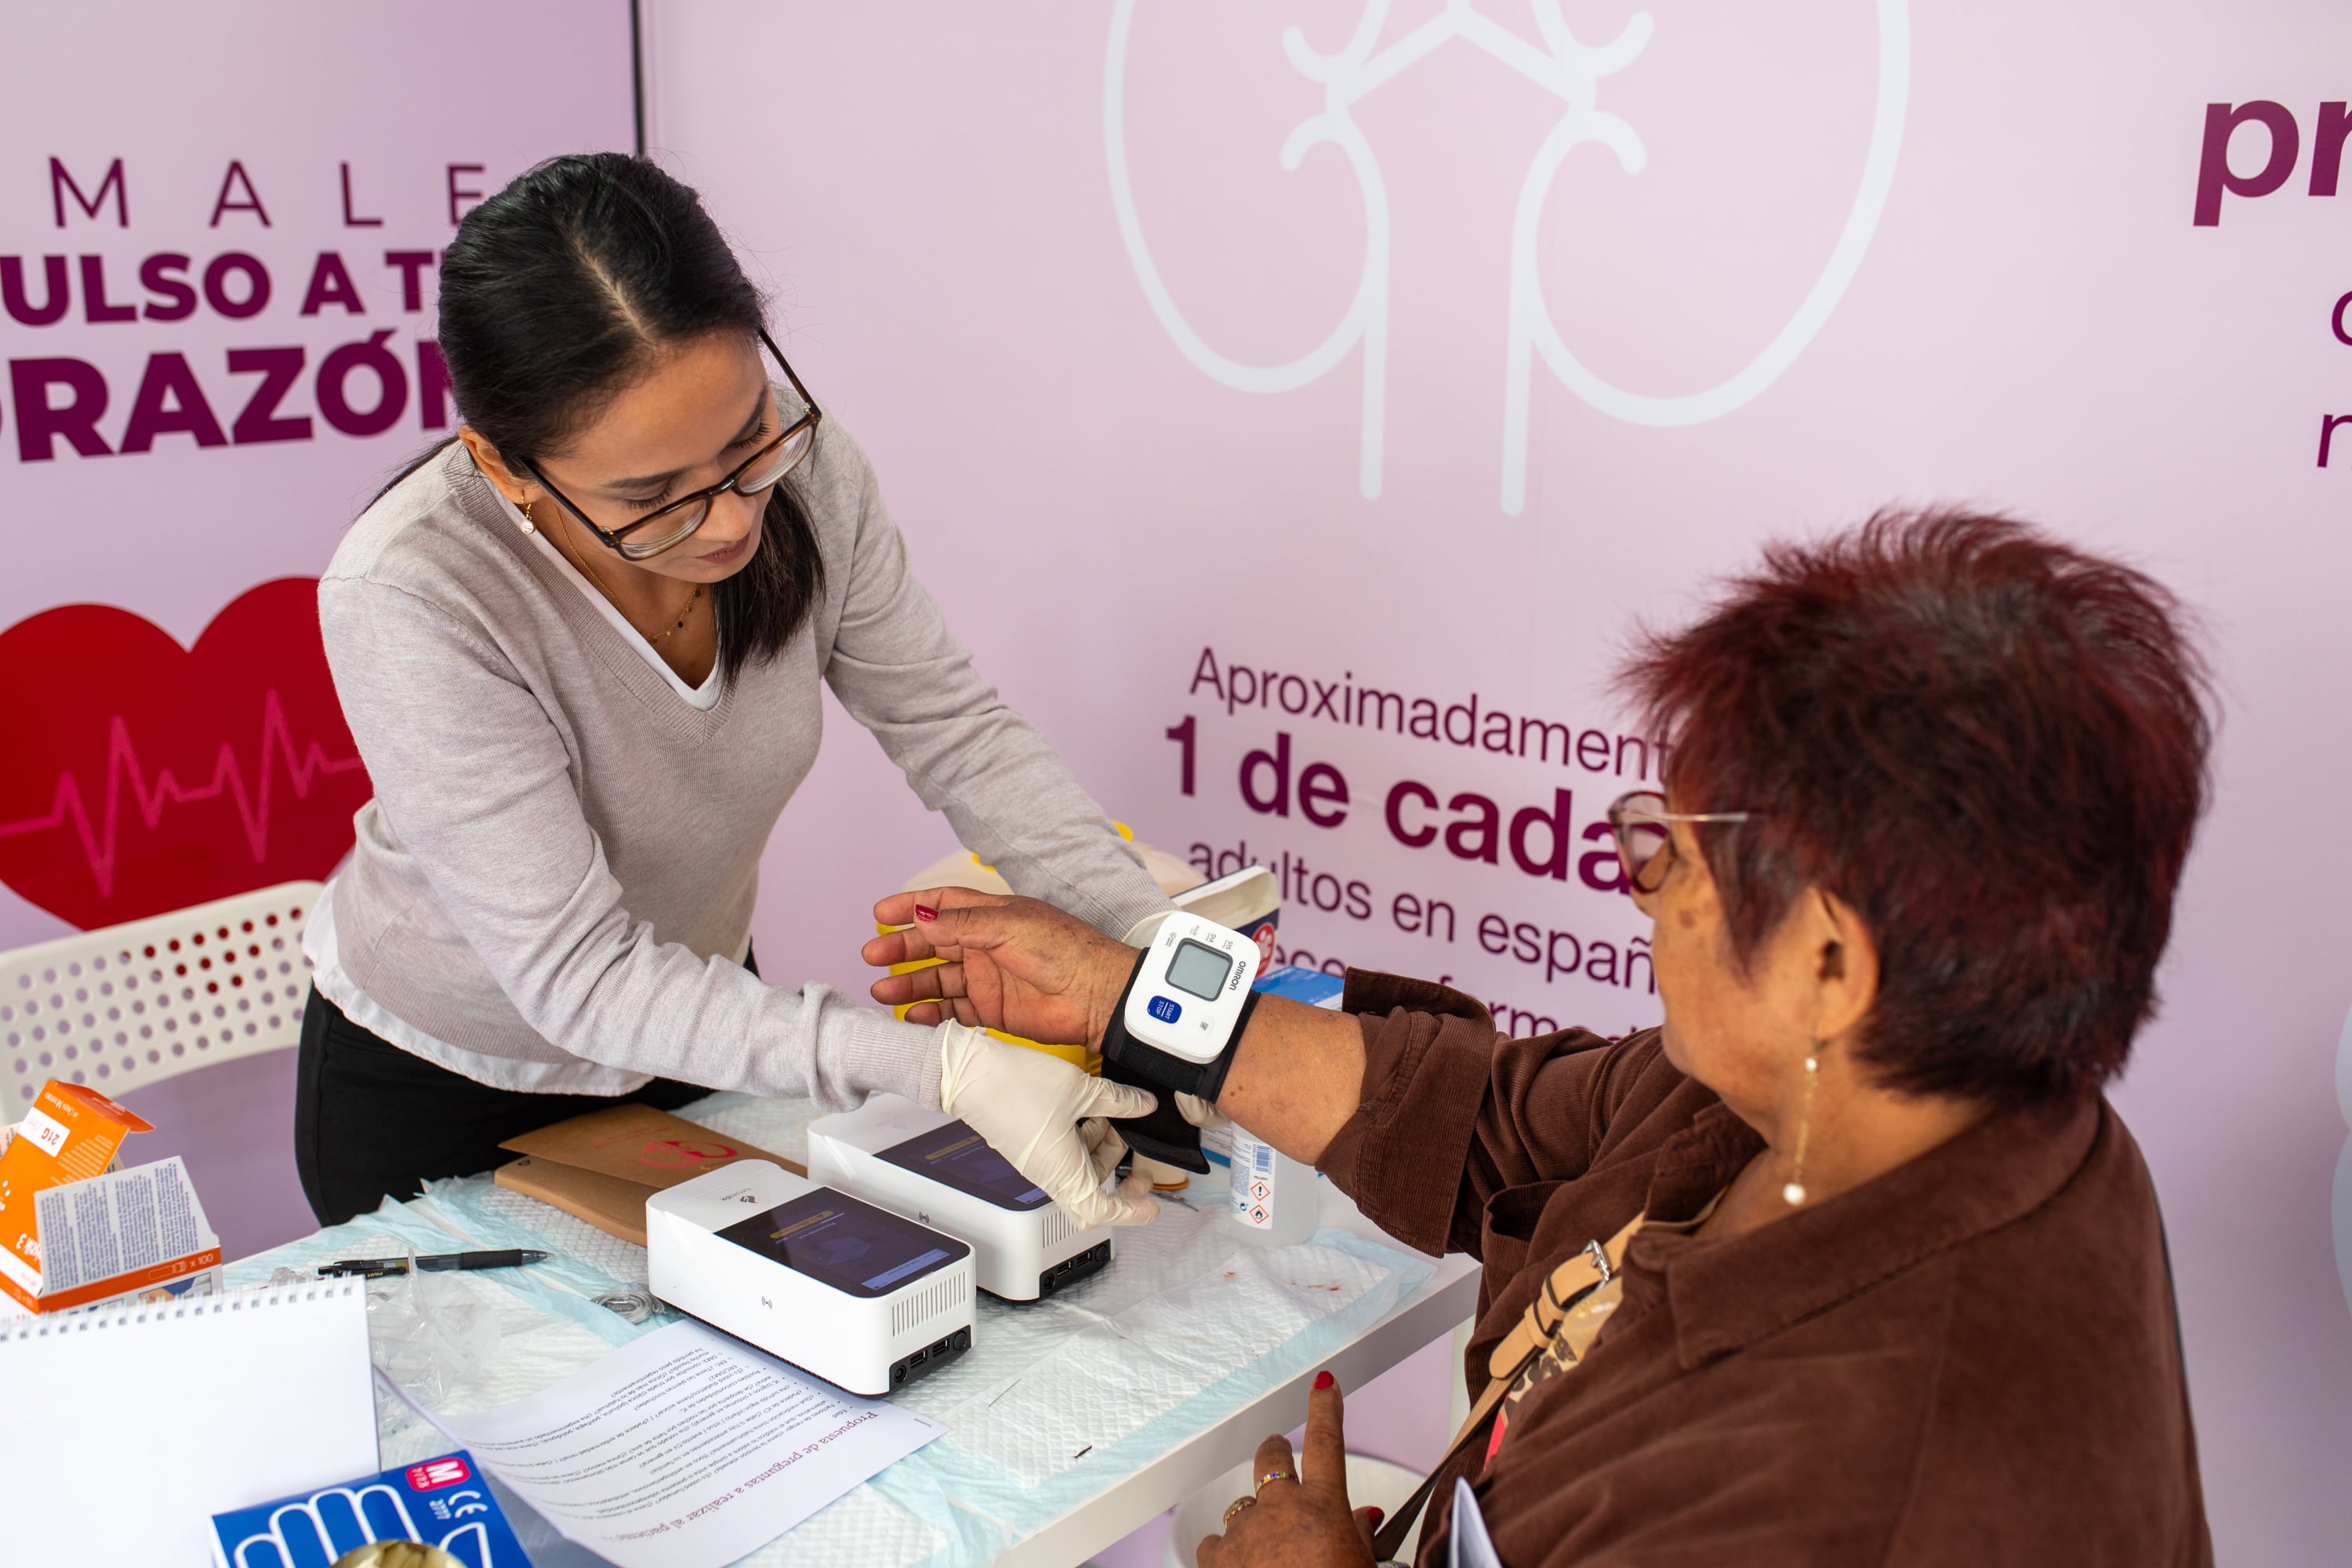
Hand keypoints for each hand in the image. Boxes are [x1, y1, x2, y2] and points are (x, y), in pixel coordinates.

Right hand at [865, 888, 1134, 1047]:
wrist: (1095, 995)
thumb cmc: (1064, 950)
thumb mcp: (1009, 926)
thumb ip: (963, 925)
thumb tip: (922, 920)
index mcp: (990, 915)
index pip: (941, 905)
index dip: (910, 906)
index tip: (880, 913)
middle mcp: (985, 945)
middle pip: (932, 944)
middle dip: (901, 948)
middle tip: (873, 955)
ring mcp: (987, 978)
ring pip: (938, 979)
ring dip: (910, 984)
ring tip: (883, 991)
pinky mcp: (992, 1010)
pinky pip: (953, 1011)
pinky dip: (932, 1014)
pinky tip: (913, 1016)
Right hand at [936, 1021, 1159, 1226]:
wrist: (969, 1074)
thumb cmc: (1013, 1087)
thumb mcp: (1081, 1090)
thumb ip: (1119, 1100)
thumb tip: (1143, 1105)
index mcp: (1063, 1173)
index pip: (1103, 1212)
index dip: (1132, 1213)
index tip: (1151, 1204)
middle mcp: (1049, 1174)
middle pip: (1093, 1195)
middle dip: (1120, 1180)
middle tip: (1138, 1163)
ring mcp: (1039, 1160)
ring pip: (1081, 1171)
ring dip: (1102, 1149)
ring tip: (1112, 1117)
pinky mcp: (1032, 1145)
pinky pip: (1066, 1154)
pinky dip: (1084, 1138)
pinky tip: (1091, 1111)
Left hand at [1199, 1371, 1378, 1567]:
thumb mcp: (1363, 1565)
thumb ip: (1358, 1534)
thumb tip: (1362, 1517)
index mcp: (1324, 1507)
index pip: (1328, 1440)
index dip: (1326, 1406)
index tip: (1324, 1384)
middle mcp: (1280, 1509)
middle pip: (1272, 1458)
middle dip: (1275, 1451)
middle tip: (1277, 1451)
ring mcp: (1244, 1532)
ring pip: (1242, 1508)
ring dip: (1254, 1521)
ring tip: (1269, 1552)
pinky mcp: (1215, 1558)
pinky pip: (1215, 1542)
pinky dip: (1226, 1552)